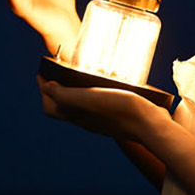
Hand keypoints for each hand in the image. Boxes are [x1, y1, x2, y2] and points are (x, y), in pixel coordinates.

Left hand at [37, 77, 158, 144]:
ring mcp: (102, 119)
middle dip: (56, 88)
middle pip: (62, 105)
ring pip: (80, 105)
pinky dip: (91, 93)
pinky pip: (97, 104)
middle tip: (58, 70)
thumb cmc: (122, 110)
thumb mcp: (90, 99)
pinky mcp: (116, 116)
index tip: (42, 72)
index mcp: (77, 116)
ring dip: (74, 90)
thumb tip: (46, 87)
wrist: (152, 125)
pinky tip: (102, 83)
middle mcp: (87, 120)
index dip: (42, 89)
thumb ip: (66, 95)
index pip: (49, 107)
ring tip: (78, 73)